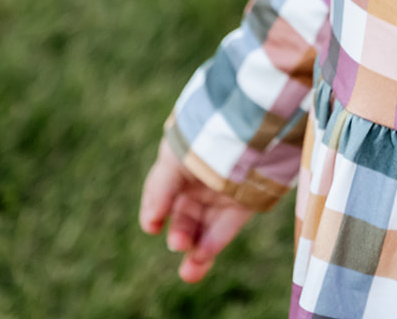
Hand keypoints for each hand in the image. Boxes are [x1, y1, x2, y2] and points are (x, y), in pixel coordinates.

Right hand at [139, 137, 255, 282]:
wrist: (246, 122)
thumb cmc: (204, 136)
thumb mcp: (174, 158)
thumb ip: (159, 190)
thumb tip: (150, 226)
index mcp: (178, 166)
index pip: (161, 196)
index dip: (154, 213)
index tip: (153, 227)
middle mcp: (200, 183)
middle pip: (184, 217)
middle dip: (180, 235)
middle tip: (179, 243)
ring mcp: (222, 193)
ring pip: (204, 228)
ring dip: (196, 252)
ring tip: (189, 274)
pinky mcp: (243, 200)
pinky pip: (226, 227)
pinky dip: (213, 243)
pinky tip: (202, 257)